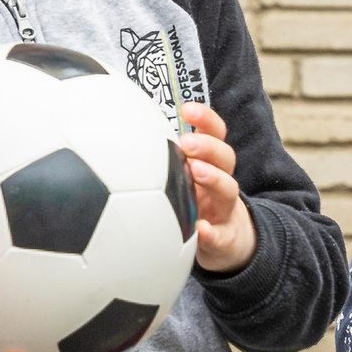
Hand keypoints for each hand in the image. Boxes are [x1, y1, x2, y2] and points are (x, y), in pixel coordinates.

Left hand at [179, 102, 258, 274]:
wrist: (228, 242)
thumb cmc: (197, 202)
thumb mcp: (184, 176)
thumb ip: (163, 155)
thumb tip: (123, 128)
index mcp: (211, 163)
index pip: (215, 134)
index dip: (205, 119)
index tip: (187, 109)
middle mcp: (221, 181)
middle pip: (225, 157)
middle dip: (207, 146)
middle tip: (187, 143)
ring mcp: (224, 209)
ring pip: (228, 190)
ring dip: (214, 178)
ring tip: (196, 171)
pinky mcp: (224, 238)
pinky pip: (220, 235)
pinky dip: (211, 233)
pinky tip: (201, 229)